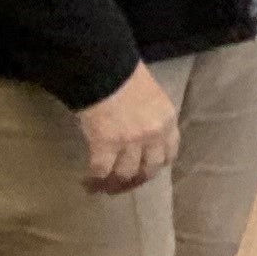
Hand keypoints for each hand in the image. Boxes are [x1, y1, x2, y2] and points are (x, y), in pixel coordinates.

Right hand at [77, 64, 179, 192]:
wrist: (104, 68)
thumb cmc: (126, 75)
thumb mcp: (151, 95)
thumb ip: (152, 116)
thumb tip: (140, 128)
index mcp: (167, 120)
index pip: (169, 153)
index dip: (156, 166)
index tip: (145, 171)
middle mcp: (153, 135)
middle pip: (148, 169)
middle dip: (135, 181)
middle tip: (121, 185)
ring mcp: (130, 142)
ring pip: (125, 174)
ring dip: (113, 185)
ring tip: (101, 187)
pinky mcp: (105, 144)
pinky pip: (101, 171)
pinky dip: (94, 181)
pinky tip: (87, 183)